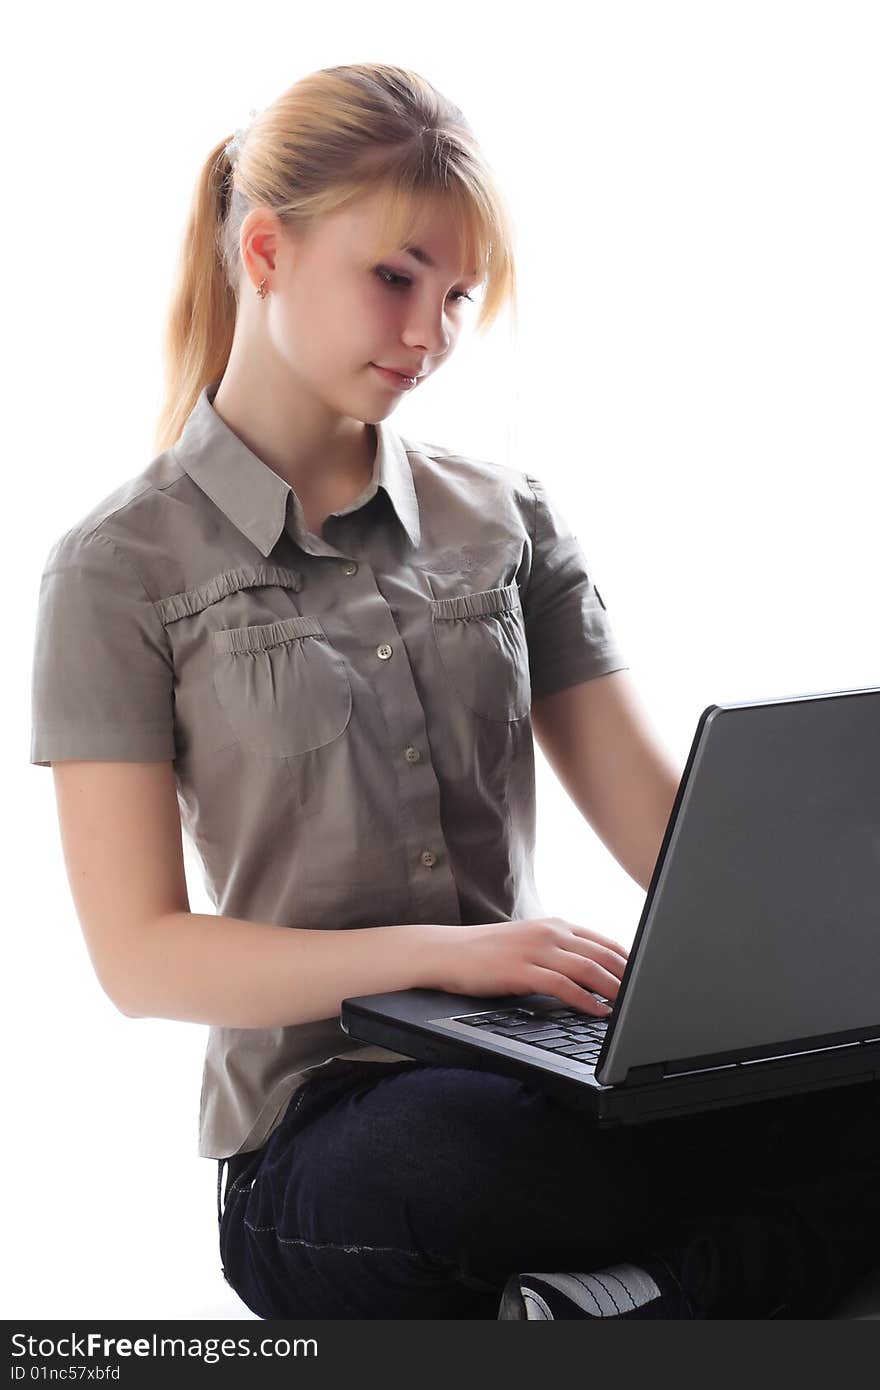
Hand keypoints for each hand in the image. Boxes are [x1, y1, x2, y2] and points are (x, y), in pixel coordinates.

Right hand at [427, 916, 628, 1015]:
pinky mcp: (521, 970)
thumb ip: (558, 952)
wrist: (444, 951)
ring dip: (614, 990)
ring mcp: (535, 950)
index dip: (630, 960)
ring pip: (588, 969)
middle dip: (629, 977)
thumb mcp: (528, 943)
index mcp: (555, 925)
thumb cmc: (485, 952)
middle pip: (603, 955)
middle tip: (648, 996)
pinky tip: (598, 1012)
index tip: (648, 977)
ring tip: (631, 1007)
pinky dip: (585, 1000)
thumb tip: (591, 973)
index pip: (604, 941)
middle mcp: (550, 932)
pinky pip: (562, 986)